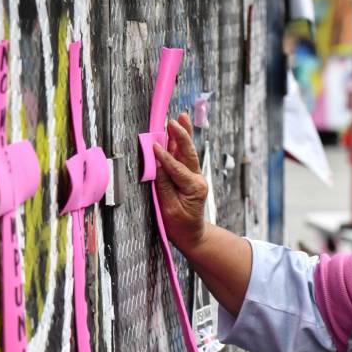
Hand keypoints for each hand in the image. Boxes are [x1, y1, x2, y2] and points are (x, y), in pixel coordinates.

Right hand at [152, 113, 208, 252]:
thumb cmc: (179, 226)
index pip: (177, 169)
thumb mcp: (169, 209)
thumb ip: (163, 186)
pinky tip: (179, 129)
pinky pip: (184, 156)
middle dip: (180, 136)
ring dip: (183, 134)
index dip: (165, 158)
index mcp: (195, 188)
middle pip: (188, 154)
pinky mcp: (189, 175)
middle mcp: (198, 179)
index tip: (154, 146)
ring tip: (181, 116)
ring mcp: (195, 176)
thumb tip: (157, 166)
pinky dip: (180, 142)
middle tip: (172, 122)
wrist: (191, 234)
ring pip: (187, 152)